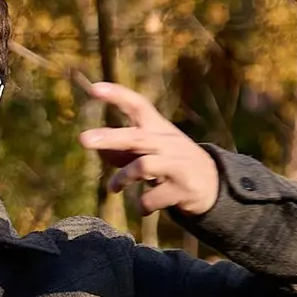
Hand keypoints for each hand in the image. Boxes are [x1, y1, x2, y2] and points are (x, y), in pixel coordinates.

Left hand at [78, 81, 220, 219]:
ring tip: (113, 188)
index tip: (94, 88)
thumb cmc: (172, 162)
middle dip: (110, 137)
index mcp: (159, 129)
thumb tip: (99, 149)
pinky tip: (144, 208)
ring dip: (122, 178)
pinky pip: (153, 198)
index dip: (118, 96)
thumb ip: (125, 151)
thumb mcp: (151, 152)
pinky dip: (143, 205)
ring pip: (143, 166)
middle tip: (83, 139)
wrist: (213, 185)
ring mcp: (179, 164)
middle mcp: (169, 142)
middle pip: (137, 137)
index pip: (139, 106)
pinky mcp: (184, 188)